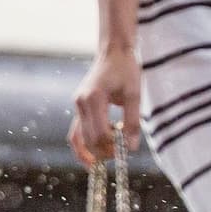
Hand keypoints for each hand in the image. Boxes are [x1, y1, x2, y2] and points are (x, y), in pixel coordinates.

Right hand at [69, 44, 140, 166]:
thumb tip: (130, 148)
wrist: (113, 52)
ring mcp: (77, 106)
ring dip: (92, 152)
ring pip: (78, 139)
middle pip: (88, 139)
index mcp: (94, 98)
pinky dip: (83, 146)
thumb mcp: (134, 94)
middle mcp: (80, 103)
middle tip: (121, 156)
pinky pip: (76, 132)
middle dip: (103, 152)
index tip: (127, 150)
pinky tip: (94, 157)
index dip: (113, 147)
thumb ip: (132, 121)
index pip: (100, 134)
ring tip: (108, 159)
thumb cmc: (126, 70)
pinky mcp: (79, 108)